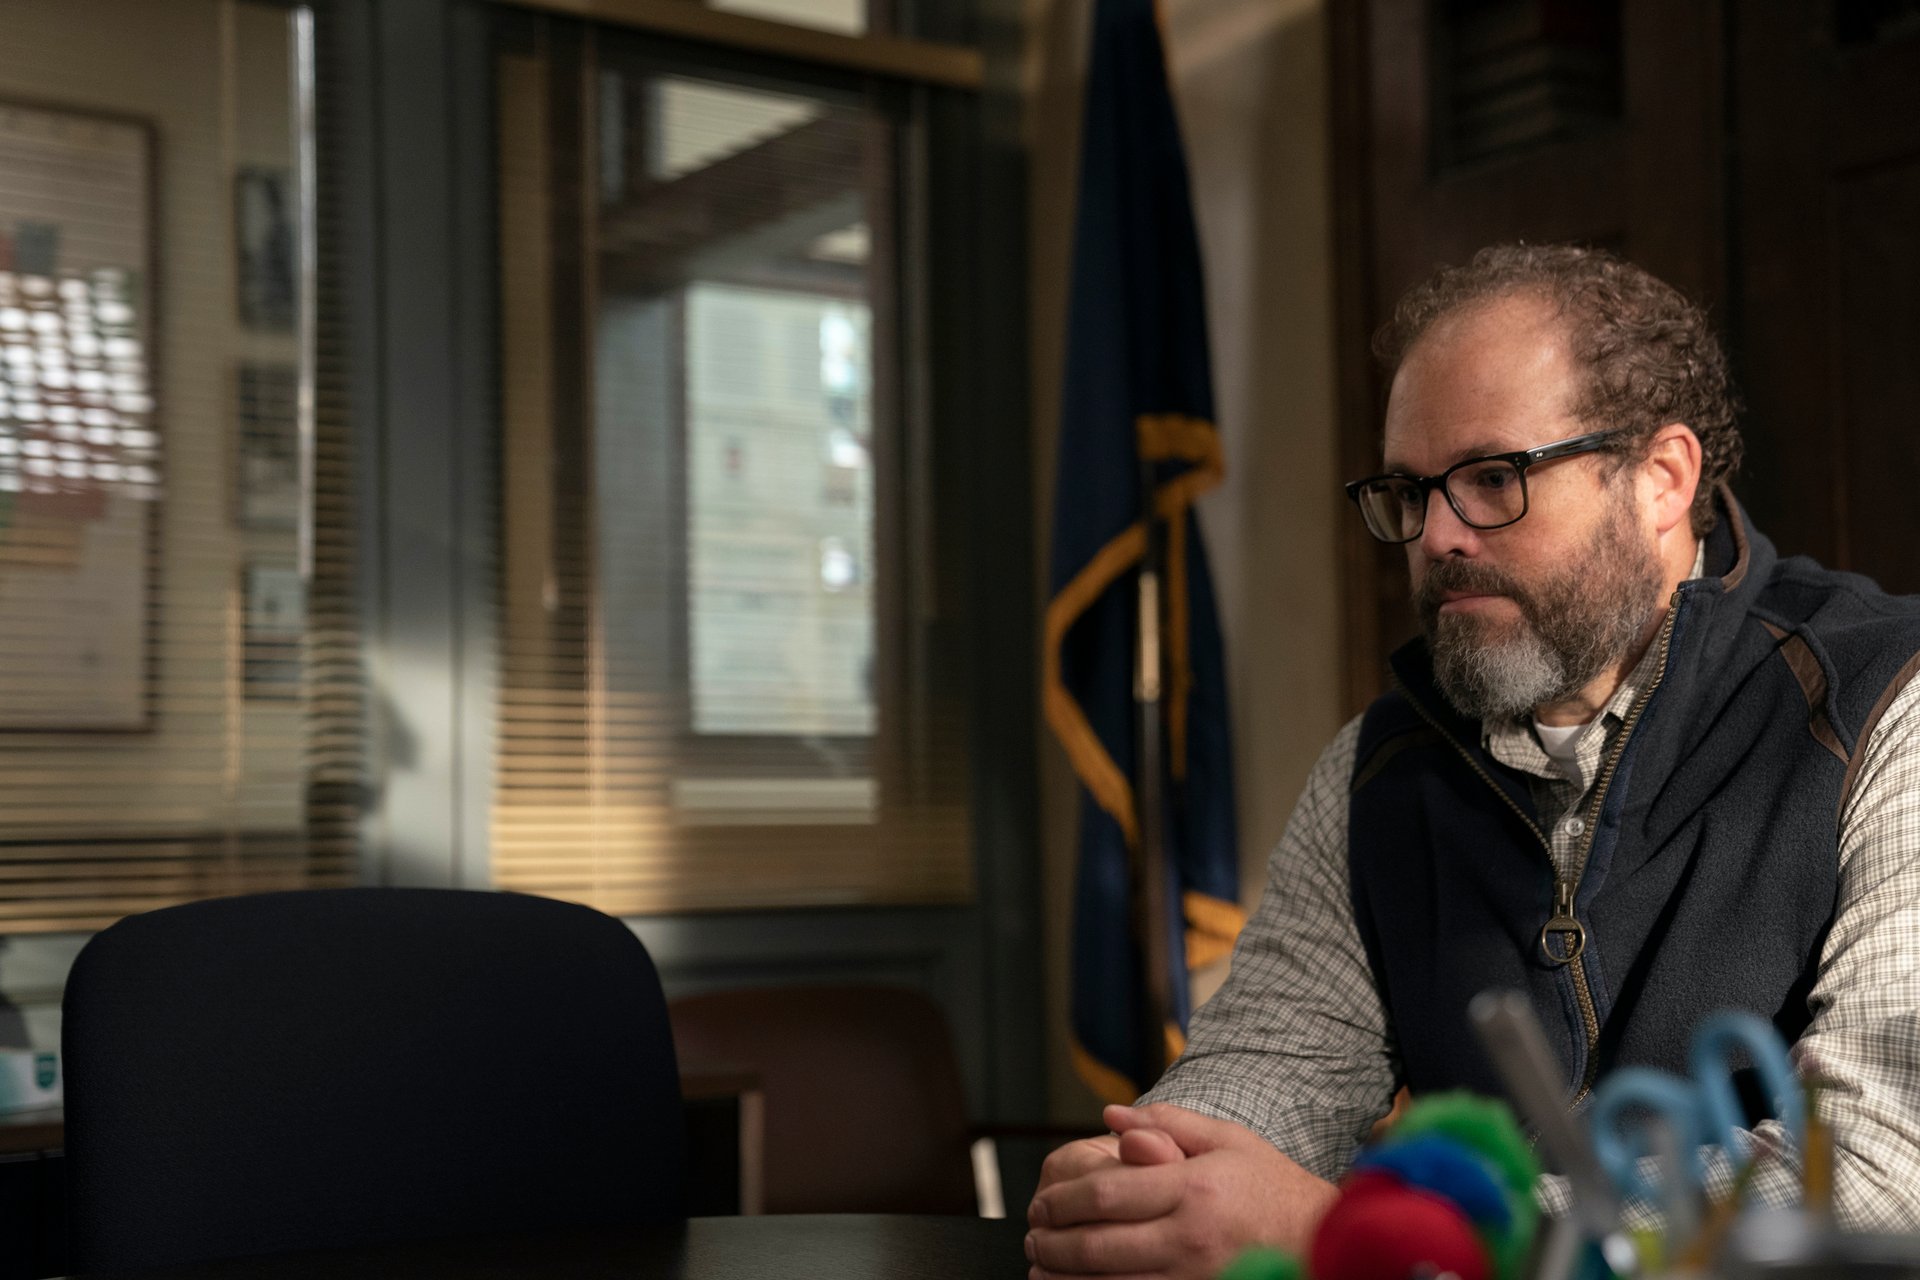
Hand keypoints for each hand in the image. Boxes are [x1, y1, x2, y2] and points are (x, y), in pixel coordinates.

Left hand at [1025, 1103, 1337, 1279]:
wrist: (1320, 1240)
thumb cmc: (1272, 1189)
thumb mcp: (1228, 1141)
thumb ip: (1167, 1123)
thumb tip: (1113, 1116)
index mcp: (1193, 1189)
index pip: (1106, 1195)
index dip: (1063, 1201)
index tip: (1042, 1203)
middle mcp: (1190, 1238)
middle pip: (1097, 1244)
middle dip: (1053, 1241)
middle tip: (1033, 1234)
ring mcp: (1192, 1278)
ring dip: (1064, 1276)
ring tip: (1042, 1263)